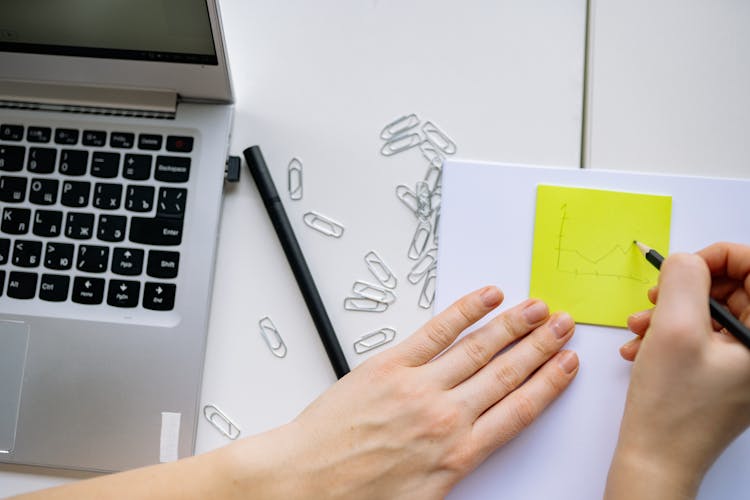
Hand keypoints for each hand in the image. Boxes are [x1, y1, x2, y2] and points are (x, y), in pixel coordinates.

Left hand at [15, 286, 577, 499]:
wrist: (304, 483)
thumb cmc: (357, 496)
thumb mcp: (424, 497)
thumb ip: (456, 465)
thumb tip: (477, 440)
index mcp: (458, 453)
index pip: (519, 409)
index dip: (549, 383)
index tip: (568, 364)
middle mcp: (446, 416)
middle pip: (507, 373)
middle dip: (541, 347)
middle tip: (564, 325)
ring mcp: (419, 386)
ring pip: (479, 348)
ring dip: (513, 326)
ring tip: (537, 308)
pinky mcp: (389, 365)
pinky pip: (436, 332)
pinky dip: (464, 312)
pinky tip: (485, 298)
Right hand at [606, 244, 749, 499]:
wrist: (657, 458)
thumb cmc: (672, 406)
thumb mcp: (674, 329)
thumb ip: (684, 279)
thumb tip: (686, 260)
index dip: (720, 257)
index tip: (684, 268)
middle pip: (733, 287)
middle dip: (687, 288)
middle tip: (654, 298)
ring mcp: (744, 361)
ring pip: (711, 310)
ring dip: (670, 310)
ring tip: (640, 328)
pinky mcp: (724, 370)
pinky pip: (700, 333)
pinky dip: (669, 332)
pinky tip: (642, 347)